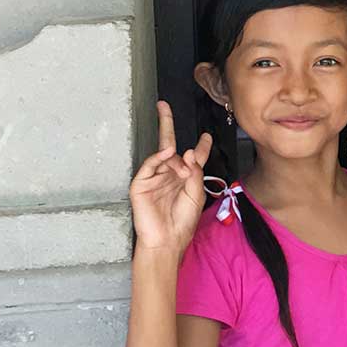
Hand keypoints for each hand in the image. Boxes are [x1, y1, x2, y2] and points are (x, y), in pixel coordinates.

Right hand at [129, 101, 215, 252]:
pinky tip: (168, 155)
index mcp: (184, 178)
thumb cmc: (182, 221)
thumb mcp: (196, 195)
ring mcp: (153, 177)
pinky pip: (149, 165)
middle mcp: (168, 174)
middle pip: (170, 145)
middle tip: (163, 105)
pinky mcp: (140, 184)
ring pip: (162, 155)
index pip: (194, 158)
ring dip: (175, 158)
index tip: (206, 136)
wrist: (167, 240)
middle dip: (166, 124)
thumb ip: (195, 172)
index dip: (201, 146)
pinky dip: (158, 158)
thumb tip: (190, 152)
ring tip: (182, 169)